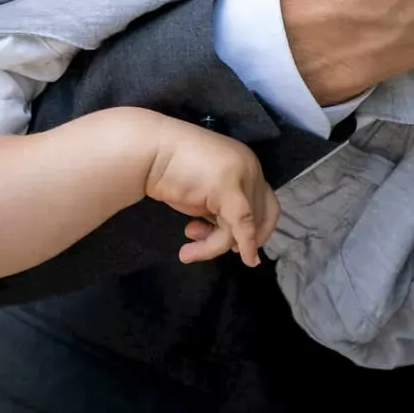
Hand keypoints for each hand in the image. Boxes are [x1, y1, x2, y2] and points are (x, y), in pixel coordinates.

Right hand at [143, 120, 278, 266]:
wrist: (147, 152)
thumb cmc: (168, 170)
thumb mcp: (204, 192)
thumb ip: (220, 209)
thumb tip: (237, 241)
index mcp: (247, 164)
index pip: (266, 204)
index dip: (258, 230)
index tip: (237, 247)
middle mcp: (251, 168)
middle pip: (258, 217)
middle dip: (232, 239)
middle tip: (202, 244)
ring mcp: (242, 176)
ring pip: (244, 226)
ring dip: (216, 246)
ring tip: (187, 253)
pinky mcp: (228, 188)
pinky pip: (241, 225)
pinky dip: (245, 245)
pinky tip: (243, 259)